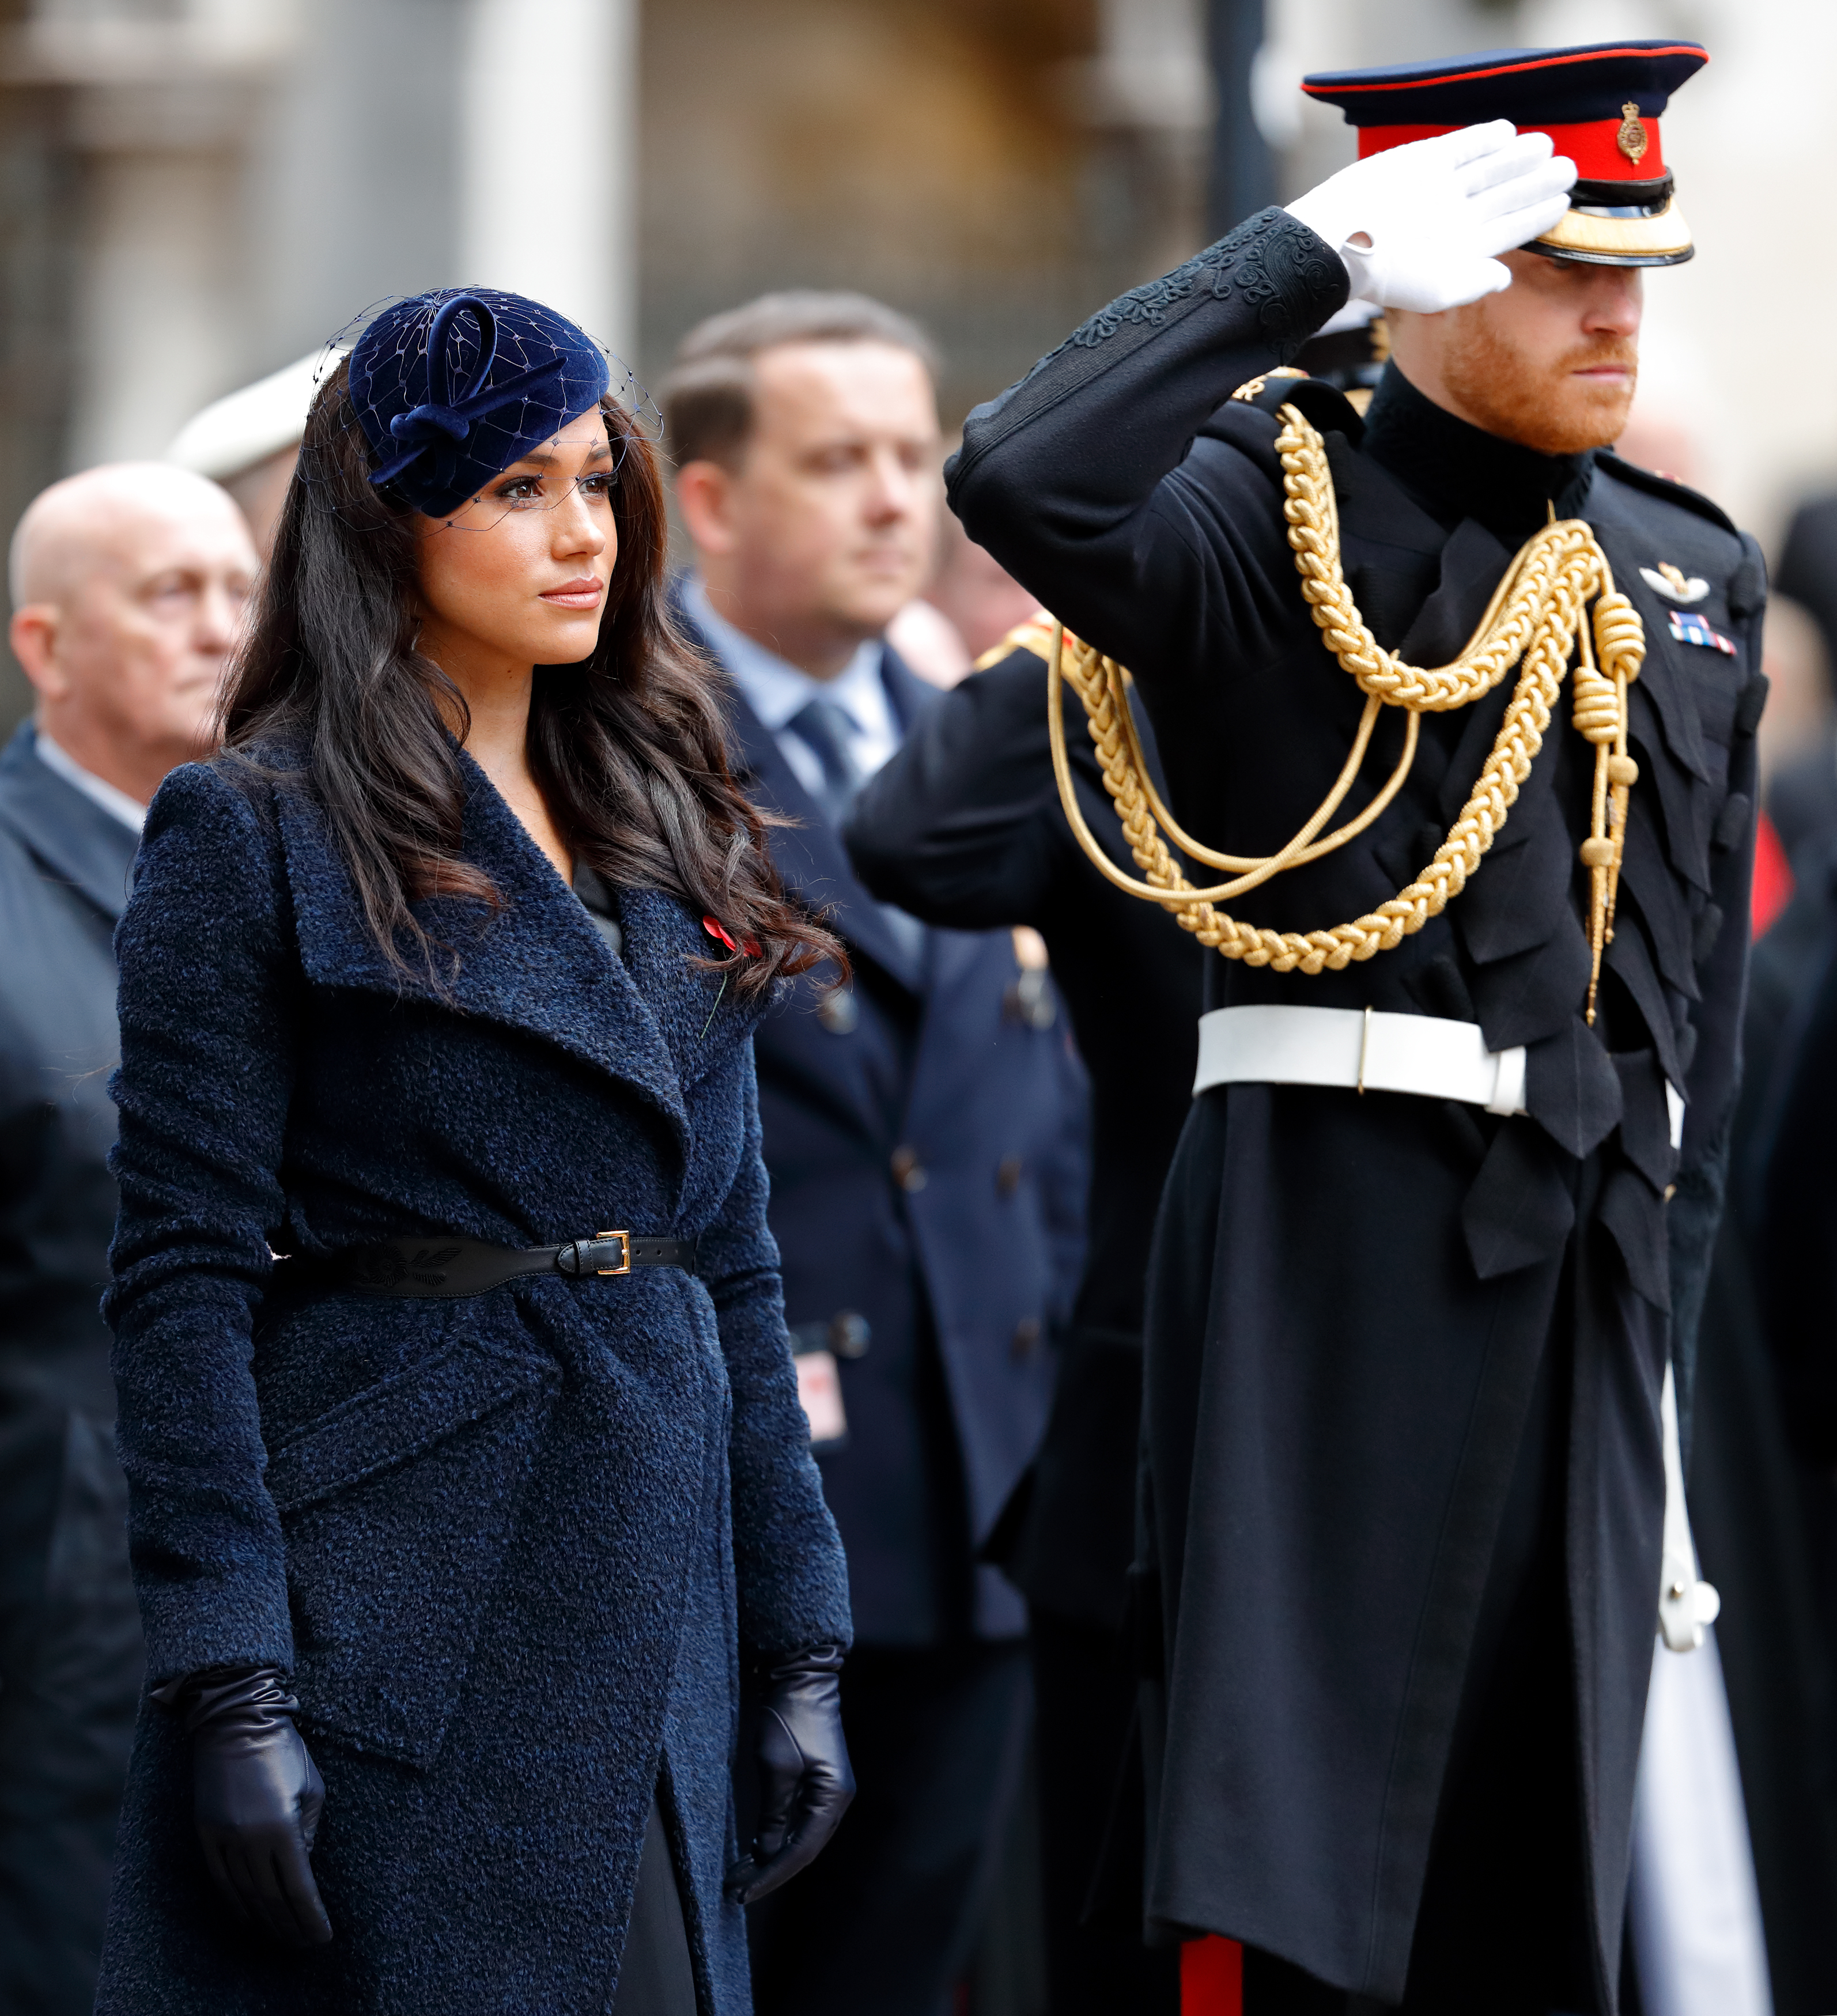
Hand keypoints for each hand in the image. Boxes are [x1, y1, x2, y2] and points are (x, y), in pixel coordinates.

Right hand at [171, 1666, 333, 1946]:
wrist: (237, 1721)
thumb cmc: (285, 1750)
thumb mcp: (312, 1788)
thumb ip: (309, 1833)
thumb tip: (303, 1870)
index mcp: (283, 1826)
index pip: (299, 1888)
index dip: (311, 1918)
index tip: (322, 1937)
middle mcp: (250, 1838)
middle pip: (271, 1898)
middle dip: (289, 1926)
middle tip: (303, 1943)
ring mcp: (224, 1837)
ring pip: (243, 1894)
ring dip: (263, 1920)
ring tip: (280, 1936)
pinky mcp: (205, 1832)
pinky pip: (220, 1879)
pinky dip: (235, 1902)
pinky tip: (248, 1915)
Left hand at [724, 1646, 853, 1903]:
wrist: (801, 1676)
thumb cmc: (790, 1717)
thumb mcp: (776, 1768)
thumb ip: (773, 1816)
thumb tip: (766, 1854)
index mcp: (833, 1798)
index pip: (801, 1851)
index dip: (770, 1875)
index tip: (741, 1893)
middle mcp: (837, 1799)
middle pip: (805, 1850)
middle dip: (771, 1872)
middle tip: (736, 1890)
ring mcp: (829, 1790)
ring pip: (802, 1838)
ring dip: (773, 1857)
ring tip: (741, 1875)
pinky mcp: (818, 1781)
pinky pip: (799, 1821)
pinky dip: (778, 1837)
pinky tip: (757, 1848)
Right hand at [1285, 122, 1575, 313]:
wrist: (1342, 241)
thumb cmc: (1386, 275)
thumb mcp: (1437, 293)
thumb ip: (1474, 284)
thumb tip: (1506, 278)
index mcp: (1460, 247)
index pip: (1509, 229)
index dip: (1538, 216)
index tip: (1564, 203)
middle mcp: (1454, 216)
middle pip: (1504, 195)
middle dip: (1536, 181)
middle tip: (1568, 168)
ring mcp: (1439, 188)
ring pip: (1488, 169)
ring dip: (1517, 157)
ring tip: (1545, 145)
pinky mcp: (1421, 162)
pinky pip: (1460, 147)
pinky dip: (1483, 138)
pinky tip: (1506, 131)